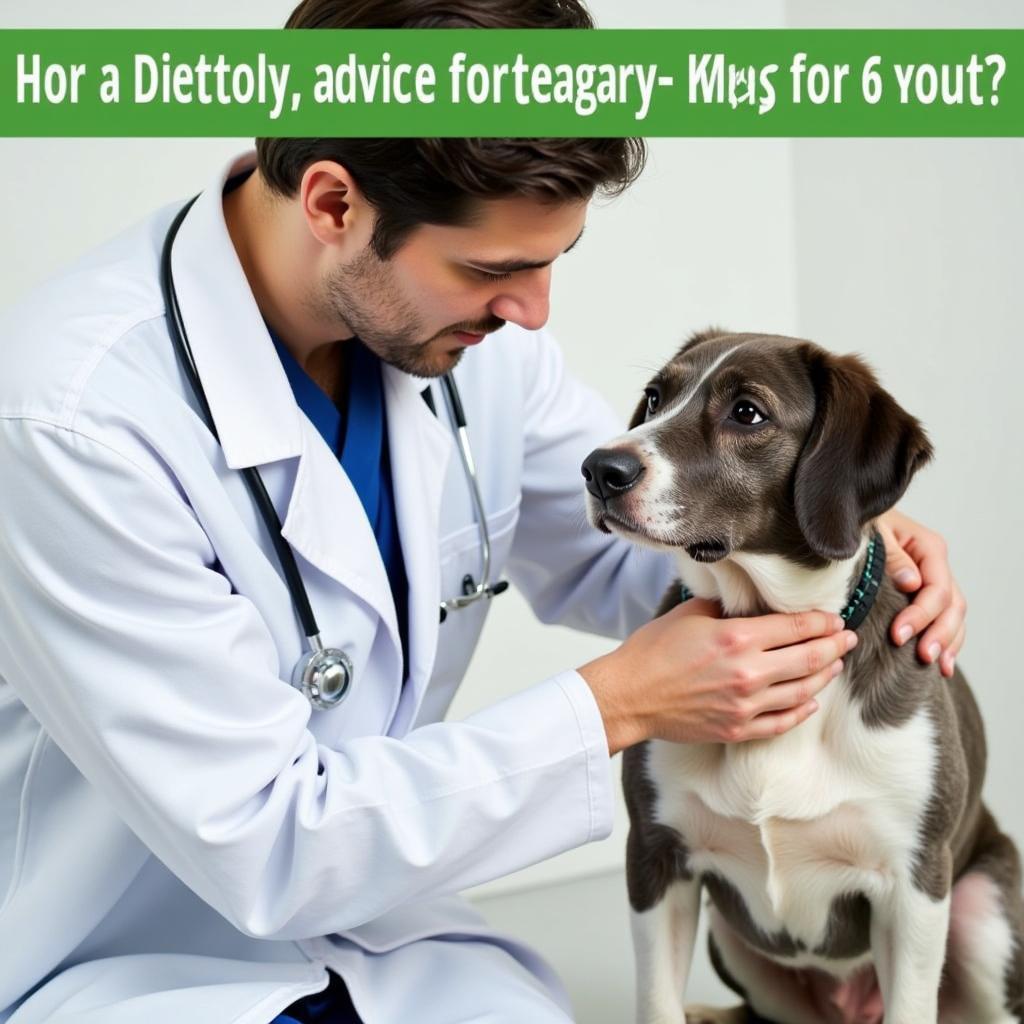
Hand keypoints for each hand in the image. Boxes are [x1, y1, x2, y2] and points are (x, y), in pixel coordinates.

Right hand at [578, 598, 856, 753]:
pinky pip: (782, 721)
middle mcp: (749, 672)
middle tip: (848, 638)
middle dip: (834, 646)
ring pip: (802, 691)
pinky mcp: (737, 729)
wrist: (628, 696)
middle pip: (809, 658)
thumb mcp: (688, 614)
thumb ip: (724, 608)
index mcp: (737, 638)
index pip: (796, 627)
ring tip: (834, 665)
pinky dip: (802, 710)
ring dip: (824, 676)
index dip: (821, 622)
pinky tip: (810, 701)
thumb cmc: (652, 651)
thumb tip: (747, 605)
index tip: (833, 618)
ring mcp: (745, 705)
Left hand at [877, 509, 965, 676]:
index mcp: (927, 547)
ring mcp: (933, 580)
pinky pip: (944, 619)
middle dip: (939, 633)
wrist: (849, 519)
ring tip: (937, 665)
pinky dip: (946, 640)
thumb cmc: (861, 524)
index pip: (936, 588)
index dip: (921, 614)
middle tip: (922, 656)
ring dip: (948, 641)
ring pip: (953, 615)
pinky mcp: (924, 594)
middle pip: (951, 605)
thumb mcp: (872, 533)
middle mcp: (935, 565)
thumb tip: (912, 583)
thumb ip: (892, 557)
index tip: (899, 634)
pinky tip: (942, 663)